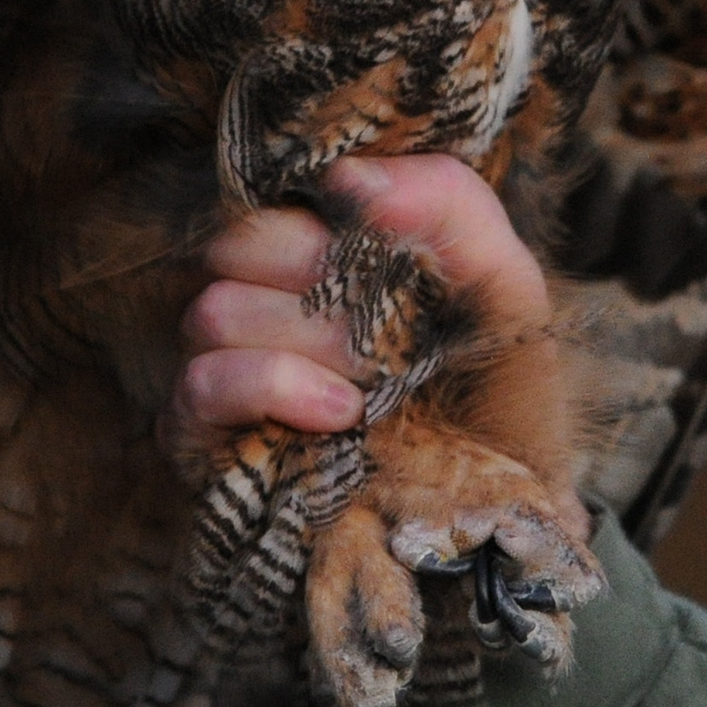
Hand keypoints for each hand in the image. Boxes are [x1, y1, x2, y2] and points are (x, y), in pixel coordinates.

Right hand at [163, 153, 564, 472]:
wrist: (499, 529)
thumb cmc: (497, 403)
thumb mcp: (505, 291)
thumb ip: (448, 206)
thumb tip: (349, 177)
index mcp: (326, 262)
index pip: (284, 197)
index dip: (330, 211)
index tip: (386, 237)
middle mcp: (266, 310)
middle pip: (234, 244)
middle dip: (312, 272)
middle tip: (381, 322)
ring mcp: (229, 376)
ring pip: (211, 311)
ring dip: (303, 338)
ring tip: (372, 381)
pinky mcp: (206, 445)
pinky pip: (201, 383)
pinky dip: (271, 384)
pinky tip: (338, 412)